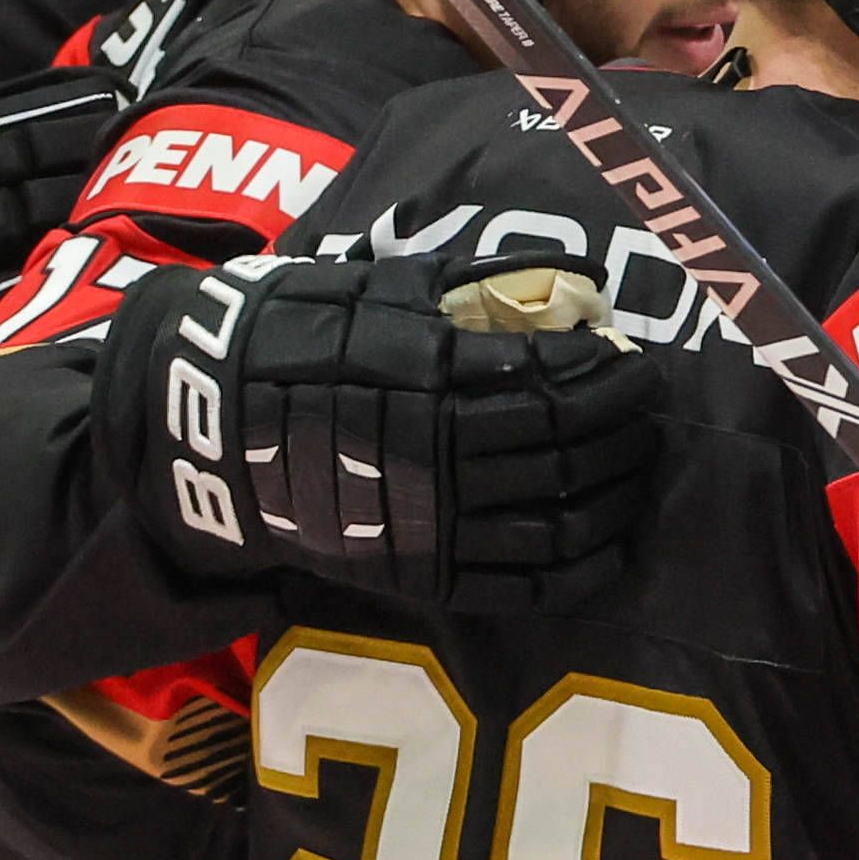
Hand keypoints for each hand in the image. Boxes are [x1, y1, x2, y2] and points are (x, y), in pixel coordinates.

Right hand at [95, 250, 670, 606]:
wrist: (213, 427)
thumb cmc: (302, 340)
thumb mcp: (384, 288)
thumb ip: (479, 283)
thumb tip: (572, 276)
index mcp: (433, 379)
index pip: (553, 379)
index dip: (608, 370)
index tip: (631, 356)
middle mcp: (440, 455)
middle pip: (567, 446)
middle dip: (625, 424)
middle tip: (646, 403)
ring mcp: (433, 523)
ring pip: (560, 517)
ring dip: (617, 491)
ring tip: (638, 461)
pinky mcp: (425, 574)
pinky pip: (527, 583)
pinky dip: (585, 564)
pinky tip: (614, 538)